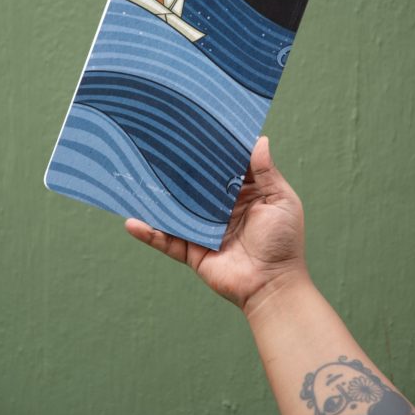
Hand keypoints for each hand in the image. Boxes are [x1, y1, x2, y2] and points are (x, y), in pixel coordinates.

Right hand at [125, 136, 307, 313]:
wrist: (272, 286)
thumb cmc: (283, 243)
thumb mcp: (281, 201)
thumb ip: (267, 173)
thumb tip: (259, 140)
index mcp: (243, 194)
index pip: (224, 167)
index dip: (213, 151)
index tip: (196, 129)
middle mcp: (221, 209)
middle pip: (195, 185)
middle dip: (179, 169)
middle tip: (158, 147)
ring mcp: (204, 230)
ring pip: (176, 210)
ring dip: (157, 198)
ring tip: (135, 178)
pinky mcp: (192, 251)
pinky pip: (166, 240)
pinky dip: (149, 233)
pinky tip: (131, 221)